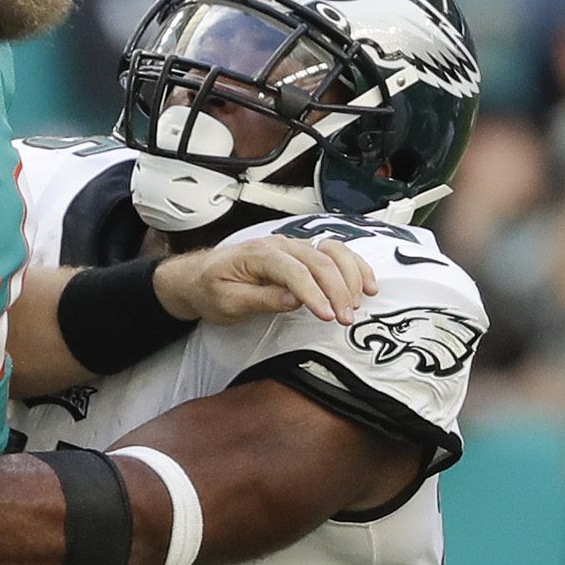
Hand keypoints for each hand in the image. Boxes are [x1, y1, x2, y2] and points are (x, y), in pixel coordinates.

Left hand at [154, 236, 375, 326]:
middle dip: (338, 291)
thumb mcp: (227, 302)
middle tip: (346, 319)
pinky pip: (335, 254)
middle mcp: (279, 245)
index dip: (314, 293)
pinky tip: (367, 285)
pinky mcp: (301, 254)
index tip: (327, 316)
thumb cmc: (209, 290)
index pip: (294, 271)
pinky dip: (354, 267)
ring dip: (351, 278)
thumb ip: (261, 299)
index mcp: (258, 254)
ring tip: (356, 305)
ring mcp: (292, 246)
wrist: (197, 277)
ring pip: (333, 254)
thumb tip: (294, 300)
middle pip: (319, 261)